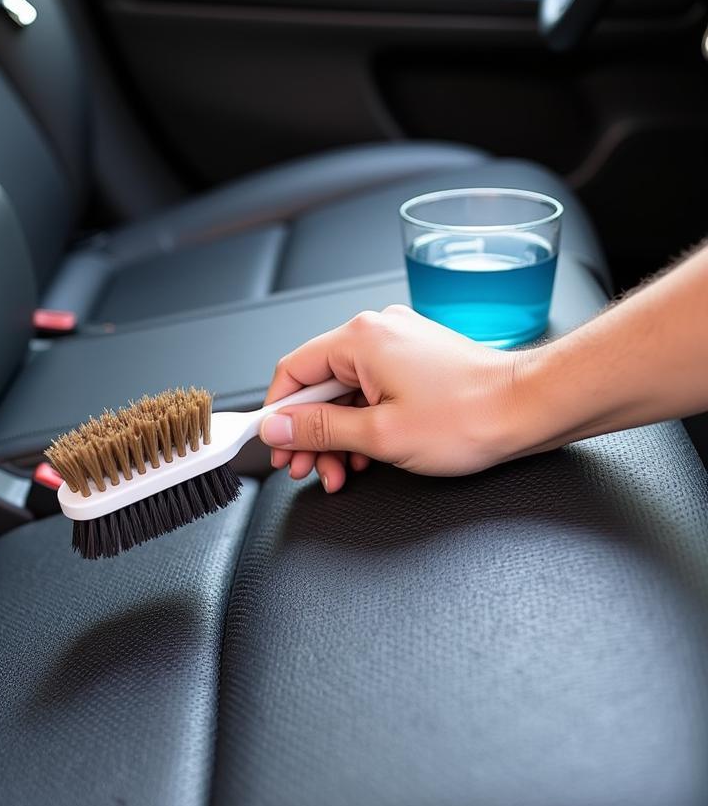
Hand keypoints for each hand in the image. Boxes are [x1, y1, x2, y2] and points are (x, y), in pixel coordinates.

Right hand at [259, 305, 525, 491]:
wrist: (529, 409)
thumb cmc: (469, 417)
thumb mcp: (378, 435)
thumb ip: (318, 430)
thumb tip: (277, 429)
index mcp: (360, 340)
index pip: (292, 372)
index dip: (277, 415)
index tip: (275, 447)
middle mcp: (377, 334)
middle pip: (318, 386)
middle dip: (311, 434)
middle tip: (308, 470)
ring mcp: (399, 345)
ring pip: (346, 393)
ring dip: (338, 436)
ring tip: (342, 472)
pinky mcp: (417, 361)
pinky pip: (372, 391)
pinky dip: (364, 424)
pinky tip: (367, 455)